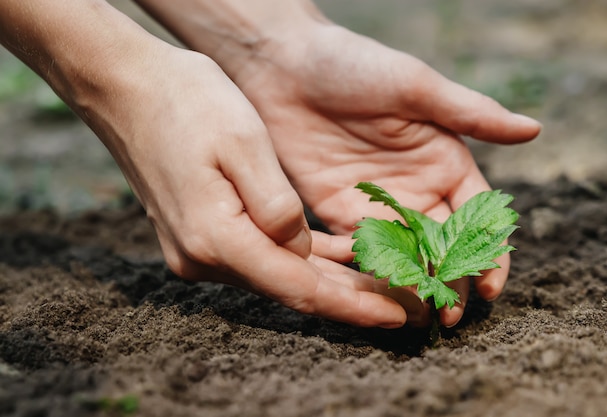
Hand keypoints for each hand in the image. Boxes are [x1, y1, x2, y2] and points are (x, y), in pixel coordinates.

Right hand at [70, 40, 408, 327]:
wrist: (128, 89)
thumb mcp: (244, 143)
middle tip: (403, 306)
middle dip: (349, 298)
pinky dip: (300, 257)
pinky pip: (262, 254)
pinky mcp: (202, 236)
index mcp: (216, 238)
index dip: (351, 306)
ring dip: (329, 278)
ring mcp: (198, 251)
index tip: (397, 317)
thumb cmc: (188, 104)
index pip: (299, 288)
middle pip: (291, 288)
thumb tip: (300, 249)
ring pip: (279, 273)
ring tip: (381, 281)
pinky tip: (337, 254)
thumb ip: (277, 207)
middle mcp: (203, 257)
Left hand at [233, 25, 541, 326]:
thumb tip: (534, 130)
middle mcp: (415, 188)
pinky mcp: (338, 212)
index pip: (476, 217)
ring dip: (412, 288)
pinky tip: (372, 300)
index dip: (488, 253)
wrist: (284, 68)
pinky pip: (358, 253)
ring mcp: (377, 203)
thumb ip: (469, 114)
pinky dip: (368, 276)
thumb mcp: (415, 87)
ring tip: (416, 319)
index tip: (490, 289)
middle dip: (450, 282)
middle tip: (449, 318)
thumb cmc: (355, 66)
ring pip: (404, 257)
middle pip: (442, 247)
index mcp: (444, 161)